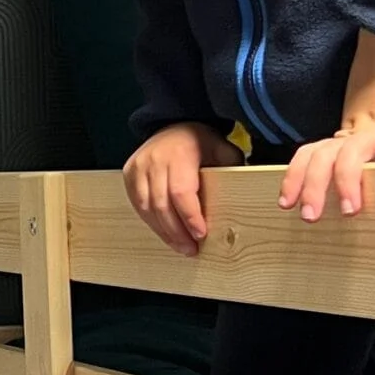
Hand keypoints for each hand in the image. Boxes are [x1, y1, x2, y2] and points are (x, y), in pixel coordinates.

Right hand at [125, 122, 242, 256]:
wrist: (173, 125)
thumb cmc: (200, 141)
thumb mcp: (222, 149)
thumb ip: (231, 168)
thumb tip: (244, 195)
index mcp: (179, 153)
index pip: (181, 192)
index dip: (189, 217)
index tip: (200, 234)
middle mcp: (154, 160)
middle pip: (162, 205)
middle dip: (177, 232)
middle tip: (191, 249)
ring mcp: (138, 167)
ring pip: (147, 208)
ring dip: (164, 232)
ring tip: (180, 246)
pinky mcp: (129, 175)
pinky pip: (138, 206)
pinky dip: (152, 223)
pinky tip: (166, 233)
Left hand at [280, 31, 374, 222]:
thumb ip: (374, 173)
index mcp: (343, 141)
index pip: (310, 157)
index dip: (294, 177)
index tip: (285, 203)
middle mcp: (353, 133)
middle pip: (323, 159)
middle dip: (313, 187)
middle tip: (311, 215)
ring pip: (351, 151)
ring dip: (347, 179)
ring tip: (351, 207)